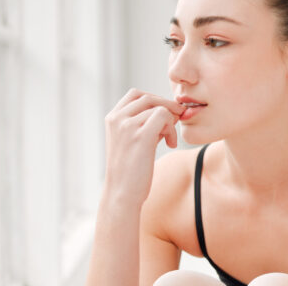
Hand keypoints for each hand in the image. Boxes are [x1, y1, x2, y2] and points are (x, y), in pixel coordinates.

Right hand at [103, 88, 185, 206]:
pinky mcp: (141, 136)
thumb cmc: (131, 169)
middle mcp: (117, 118)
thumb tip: (171, 109)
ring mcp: (127, 126)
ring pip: (159, 107)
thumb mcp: (134, 140)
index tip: (165, 115)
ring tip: (169, 139)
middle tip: (175, 123)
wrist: (123, 192)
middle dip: (167, 107)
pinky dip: (171, 129)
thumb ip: (147, 123)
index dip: (155, 100)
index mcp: (112, 118)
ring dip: (170, 122)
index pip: (136, 94)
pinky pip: (164, 117)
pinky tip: (170, 144)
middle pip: (149, 97)